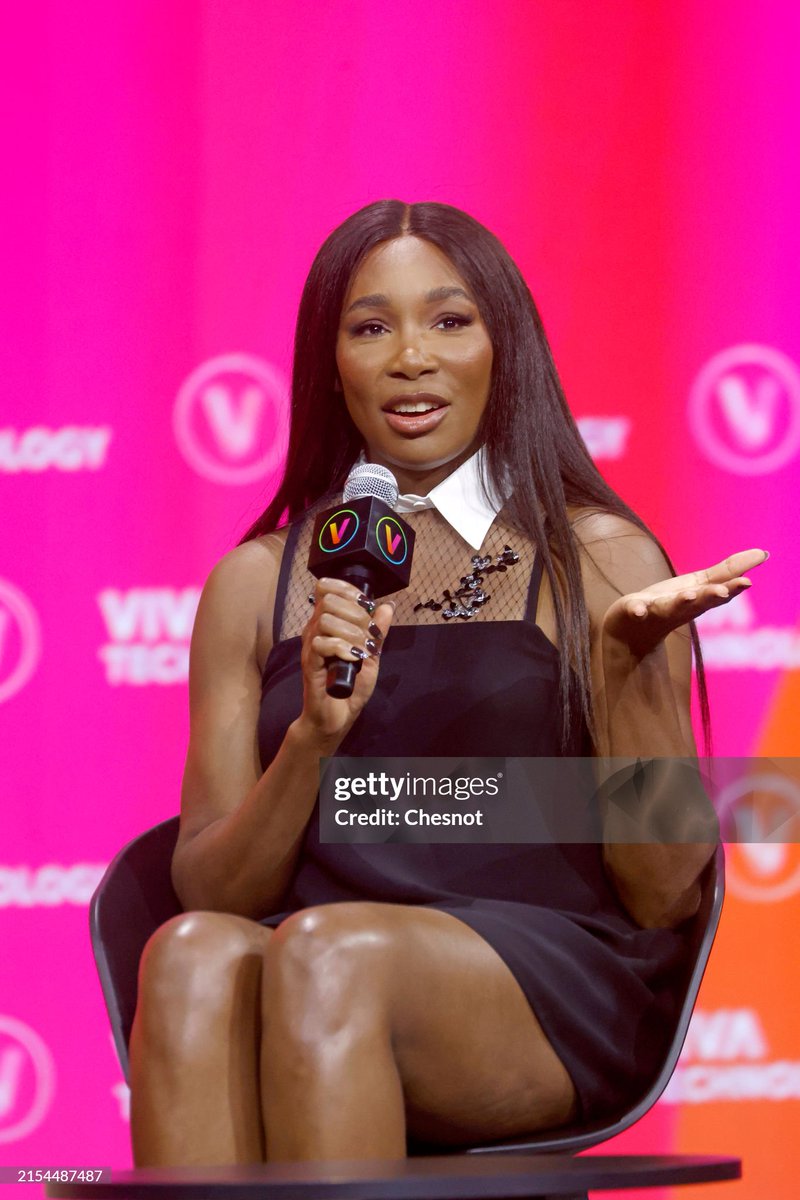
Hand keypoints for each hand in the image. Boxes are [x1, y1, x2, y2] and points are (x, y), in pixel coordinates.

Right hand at [299, 577, 394, 742]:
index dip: (348, 591)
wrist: (337, 716)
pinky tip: (353, 660)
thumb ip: (378, 631)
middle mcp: (315, 630)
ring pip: (326, 620)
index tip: (366, 606)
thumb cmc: (350, 686)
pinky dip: (342, 649)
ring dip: (352, 634)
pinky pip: (321, 644)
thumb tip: (387, 606)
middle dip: (356, 614)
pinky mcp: (310, 664)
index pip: (328, 588)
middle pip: (329, 600)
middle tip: (367, 636)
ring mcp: (311, 646)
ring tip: (362, 652)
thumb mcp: (371, 655)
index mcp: (328, 623)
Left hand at [601, 548, 768, 658]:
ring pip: (670, 607)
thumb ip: (728, 571)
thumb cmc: (670, 604)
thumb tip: (763, 553)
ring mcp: (656, 610)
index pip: (718, 593)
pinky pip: (634, 610)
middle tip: (724, 591)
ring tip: (688, 595)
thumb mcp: (700, 585)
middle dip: (711, 596)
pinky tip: (638, 610)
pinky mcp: (632, 611)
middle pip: (698, 601)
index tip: (747, 582)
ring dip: (681, 602)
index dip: (732, 588)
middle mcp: (681, 607)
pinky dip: (637, 611)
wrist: (631, 631)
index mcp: (698, 598)